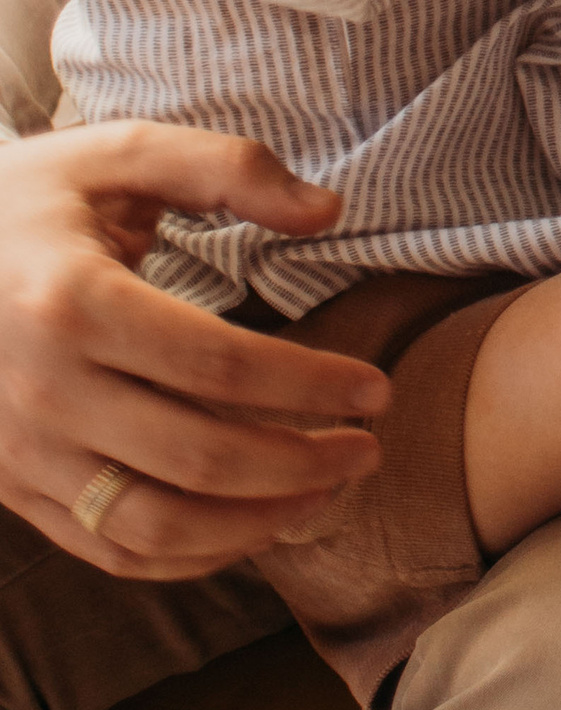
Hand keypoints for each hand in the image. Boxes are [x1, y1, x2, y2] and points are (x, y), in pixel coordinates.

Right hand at [0, 123, 388, 577]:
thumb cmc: (29, 201)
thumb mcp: (120, 153)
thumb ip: (229, 167)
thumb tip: (328, 210)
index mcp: (73, 303)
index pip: (218, 365)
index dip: (309, 384)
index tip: (376, 388)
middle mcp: (44, 391)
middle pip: (196, 456)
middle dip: (299, 463)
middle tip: (367, 451)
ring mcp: (22, 453)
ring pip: (153, 525)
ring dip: (252, 525)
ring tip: (325, 497)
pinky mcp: (13, 488)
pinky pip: (108, 547)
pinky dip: (187, 556)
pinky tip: (251, 527)